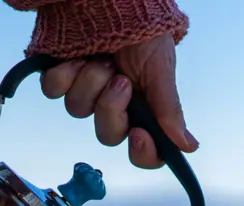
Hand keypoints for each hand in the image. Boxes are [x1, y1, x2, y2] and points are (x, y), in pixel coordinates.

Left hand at [39, 33, 198, 168]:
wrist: (111, 0)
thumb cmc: (142, 31)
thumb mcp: (160, 67)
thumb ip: (170, 108)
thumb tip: (189, 146)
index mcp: (142, 109)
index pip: (144, 152)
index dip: (142, 153)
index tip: (139, 135)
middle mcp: (113, 106)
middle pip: (107, 135)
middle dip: (111, 108)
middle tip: (119, 80)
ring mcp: (85, 92)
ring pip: (78, 110)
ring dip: (90, 81)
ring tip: (102, 59)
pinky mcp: (60, 77)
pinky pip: (53, 90)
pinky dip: (64, 74)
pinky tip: (76, 58)